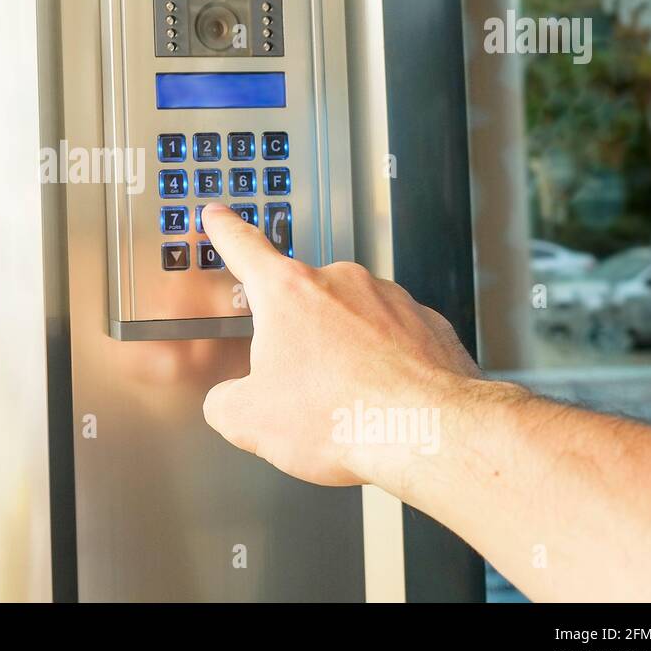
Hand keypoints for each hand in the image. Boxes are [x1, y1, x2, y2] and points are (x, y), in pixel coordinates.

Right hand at [199, 203, 482, 488]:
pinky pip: (393, 339)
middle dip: (297, 338)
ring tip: (347, 401)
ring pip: (350, 321)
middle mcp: (341, 282)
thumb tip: (231, 402)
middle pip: (301, 300)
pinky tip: (382, 400)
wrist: (430, 433)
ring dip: (344, 352)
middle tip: (301, 386)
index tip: (219, 217)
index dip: (226, 231)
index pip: (245, 247)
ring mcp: (389, 298)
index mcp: (288, 292)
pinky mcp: (427, 323)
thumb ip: (225, 402)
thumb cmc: (346, 419)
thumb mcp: (250, 421)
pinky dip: (385, 364)